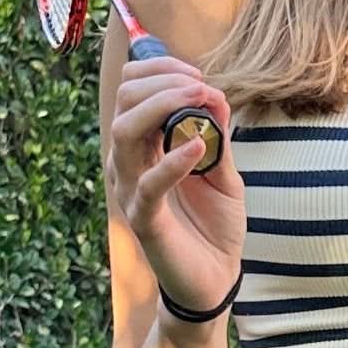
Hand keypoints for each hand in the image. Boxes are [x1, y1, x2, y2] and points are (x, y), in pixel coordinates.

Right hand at [108, 49, 242, 312]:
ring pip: (124, 133)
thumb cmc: (214, 223)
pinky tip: (196, 147)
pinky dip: (171, 161)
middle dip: (161, 81)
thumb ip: (216, 135)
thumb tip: (215, 93)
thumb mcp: (222, 170)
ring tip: (198, 99)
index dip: (160, 70)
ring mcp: (131, 190)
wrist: (216, 277)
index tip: (198, 74)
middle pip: (124, 101)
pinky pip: (147, 185)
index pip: (132, 89)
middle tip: (200, 84)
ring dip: (161, 106)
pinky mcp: (144, 220)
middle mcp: (129, 163)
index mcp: (143, 145)